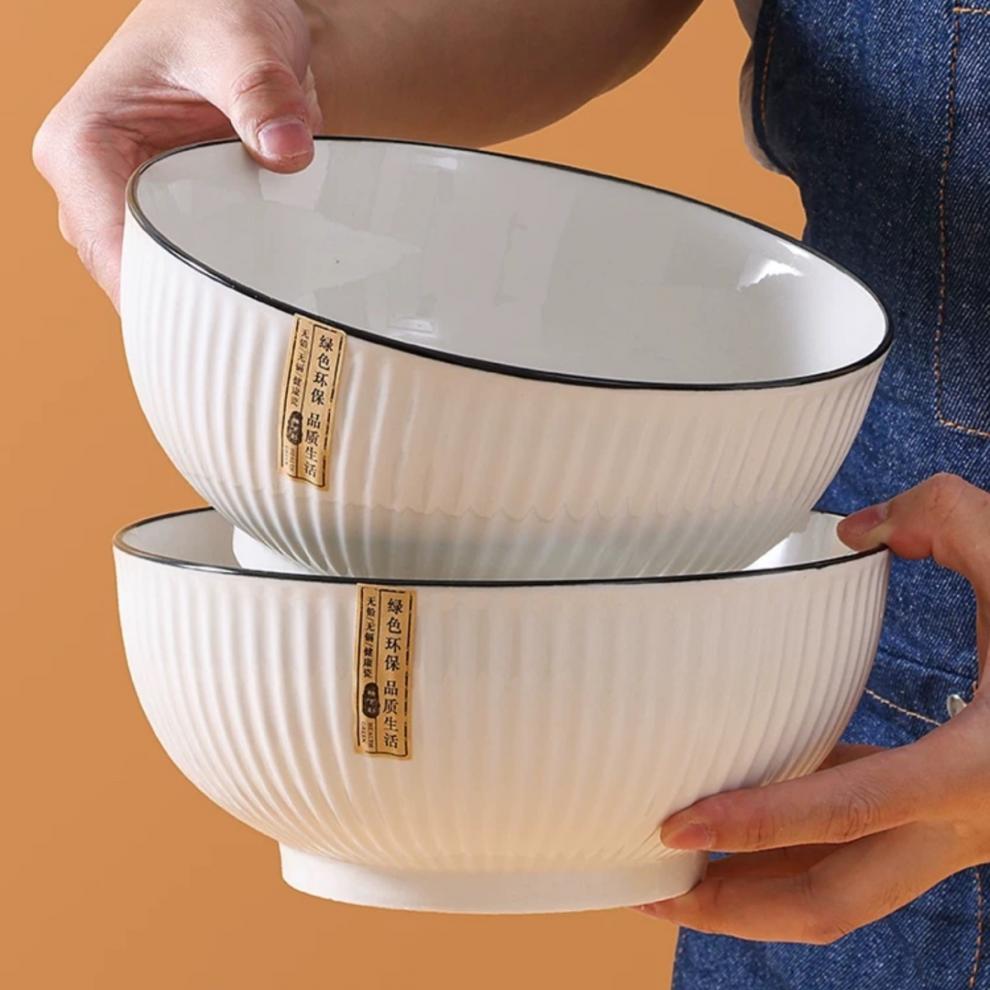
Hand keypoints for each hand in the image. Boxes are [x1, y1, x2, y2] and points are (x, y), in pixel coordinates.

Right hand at [32, 0, 320, 305]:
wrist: (230, 16)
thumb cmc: (216, 15)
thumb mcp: (240, 42)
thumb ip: (261, 93)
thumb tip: (285, 149)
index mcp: (81, 147)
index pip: (112, 251)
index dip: (162, 297)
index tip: (219, 326)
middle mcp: (92, 187)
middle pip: (132, 281)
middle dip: (188, 312)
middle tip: (252, 340)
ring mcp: (128, 208)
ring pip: (160, 283)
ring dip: (208, 303)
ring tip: (260, 328)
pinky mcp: (166, 218)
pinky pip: (189, 269)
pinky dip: (222, 284)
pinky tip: (260, 303)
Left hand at [640, 473, 989, 943]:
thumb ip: (946, 518)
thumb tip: (856, 527)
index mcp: (975, 770)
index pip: (842, 813)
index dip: (752, 824)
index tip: (672, 825)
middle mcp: (961, 824)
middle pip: (830, 901)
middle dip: (734, 908)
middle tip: (645, 889)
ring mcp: (953, 832)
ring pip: (842, 887)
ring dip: (756, 883)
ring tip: (675, 866)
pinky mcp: (946, 817)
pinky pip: (857, 841)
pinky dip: (796, 836)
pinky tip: (751, 804)